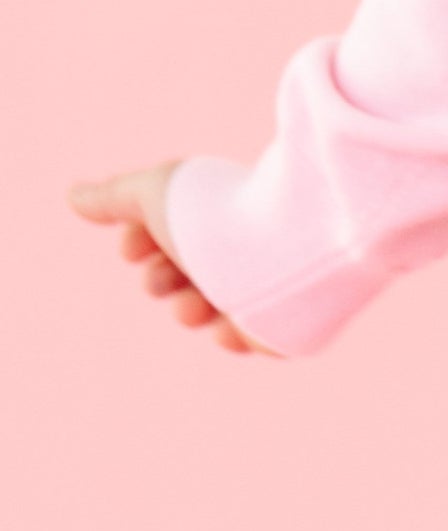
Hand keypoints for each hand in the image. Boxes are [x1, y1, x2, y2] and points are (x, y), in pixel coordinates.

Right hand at [68, 163, 284, 355]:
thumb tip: (74, 196)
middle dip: (159, 280)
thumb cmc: (219, 210)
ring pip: (205, 312)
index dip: (138, 245)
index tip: (133, 246)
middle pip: (176, 279)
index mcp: (204, 215)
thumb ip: (114, 196)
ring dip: (189, 310)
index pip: (160, 237)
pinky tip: (230, 325)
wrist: (289, 241)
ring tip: (198, 303)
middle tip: (165, 276)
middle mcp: (231, 247)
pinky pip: (247, 338)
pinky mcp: (282, 318)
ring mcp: (257, 282)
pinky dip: (233, 335)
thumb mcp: (155, 192)